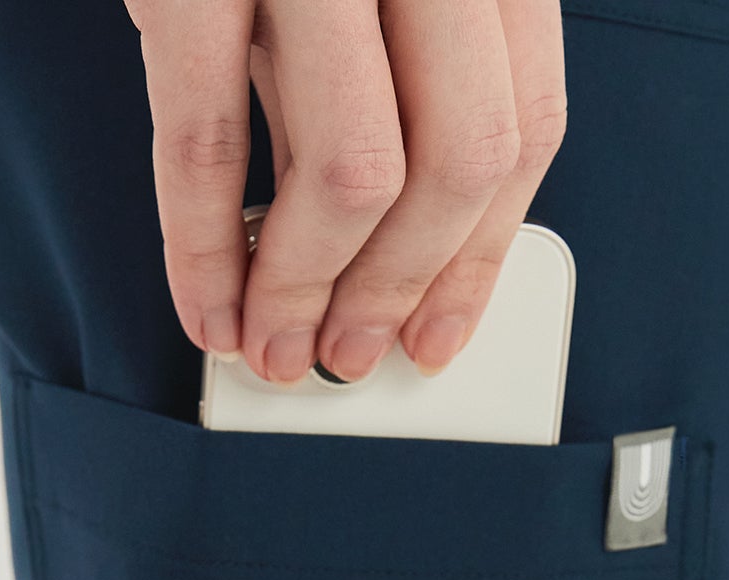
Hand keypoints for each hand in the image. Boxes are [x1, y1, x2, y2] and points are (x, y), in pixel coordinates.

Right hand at [124, 0, 567, 385]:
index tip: (438, 337)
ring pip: (353, 172)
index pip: (528, 131)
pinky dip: (200, 244)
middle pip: (456, 166)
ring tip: (271, 346)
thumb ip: (398, 75)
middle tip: (347, 355)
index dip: (479, 260)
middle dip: (396, 290)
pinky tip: (204, 304)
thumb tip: (392, 252)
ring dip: (304, 289)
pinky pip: (205, 137)